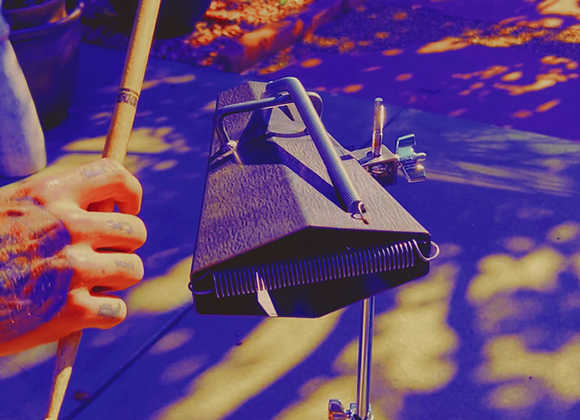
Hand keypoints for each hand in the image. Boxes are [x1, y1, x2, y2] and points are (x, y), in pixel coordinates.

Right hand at [0, 158, 145, 354]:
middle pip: (135, 230)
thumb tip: (110, 205)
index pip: (115, 176)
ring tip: (84, 284)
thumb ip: (59, 202)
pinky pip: (117, 309)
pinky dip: (103, 314)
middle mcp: (67, 226)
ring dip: (115, 280)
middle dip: (124, 245)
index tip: (127, 209)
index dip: (130, 193)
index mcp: (50, 193)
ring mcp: (71, 268)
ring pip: (132, 269)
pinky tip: (78, 313)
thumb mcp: (12, 208)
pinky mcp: (71, 311)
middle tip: (103, 256)